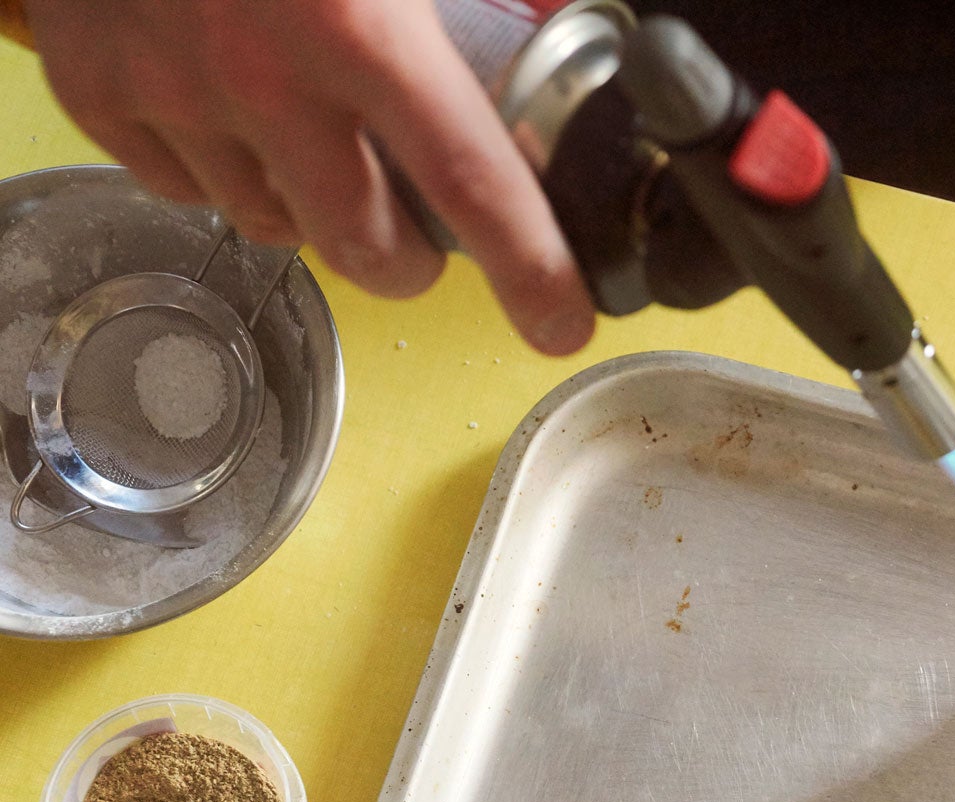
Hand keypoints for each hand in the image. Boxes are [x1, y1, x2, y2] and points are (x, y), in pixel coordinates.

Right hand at [22, 0, 596, 354]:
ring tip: (323, 151)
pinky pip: (183, 188)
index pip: (472, 181)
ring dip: (314, 211)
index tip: (560, 324)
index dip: (529, 268)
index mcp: (361, 24)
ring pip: (273, 224)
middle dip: (412, 263)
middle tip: (429, 240)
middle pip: (368, 247)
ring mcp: (173, 88)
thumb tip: (560, 7)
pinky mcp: (101, 91)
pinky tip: (237, 117)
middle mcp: (264, 73)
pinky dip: (222, 171)